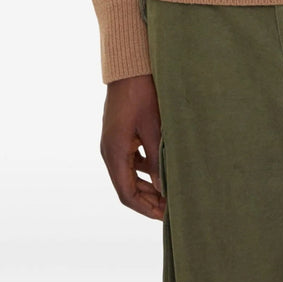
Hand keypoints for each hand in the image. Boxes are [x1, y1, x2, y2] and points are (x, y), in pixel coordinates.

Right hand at [100, 73, 165, 219]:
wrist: (129, 65)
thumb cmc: (142, 93)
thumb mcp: (154, 127)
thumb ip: (159, 159)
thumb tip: (167, 187)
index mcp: (114, 152)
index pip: (127, 194)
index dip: (146, 208)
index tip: (165, 216)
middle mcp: (111, 150)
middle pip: (127, 186)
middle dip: (149, 199)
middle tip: (172, 207)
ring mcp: (114, 141)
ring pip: (130, 173)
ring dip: (148, 184)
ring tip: (170, 190)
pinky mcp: (121, 132)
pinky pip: (132, 158)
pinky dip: (146, 167)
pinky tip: (163, 166)